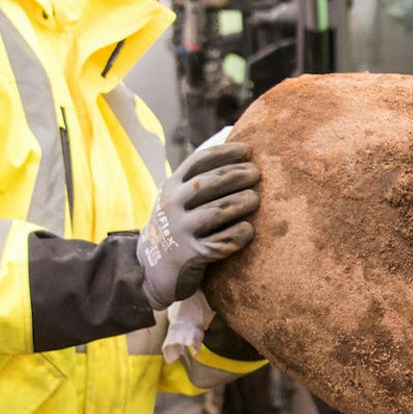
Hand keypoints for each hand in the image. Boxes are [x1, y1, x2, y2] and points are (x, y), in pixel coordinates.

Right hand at [138, 143, 261, 309]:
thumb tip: (234, 147)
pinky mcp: (193, 253)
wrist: (155, 267)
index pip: (199, 161)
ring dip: (242, 202)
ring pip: (218, 211)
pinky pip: (223, 240)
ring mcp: (182, 230)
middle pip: (210, 183)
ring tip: (255, 199)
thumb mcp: (177, 197)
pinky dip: (240, 233)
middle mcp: (173, 205)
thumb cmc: (178, 223)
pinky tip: (249, 229)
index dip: (225, 152)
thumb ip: (198, 177)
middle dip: (237, 175)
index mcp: (171, 186)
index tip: (247, 149)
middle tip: (256, 174)